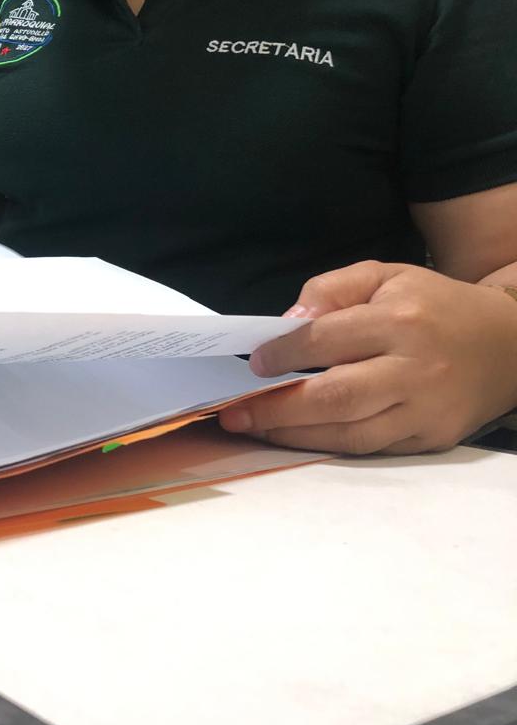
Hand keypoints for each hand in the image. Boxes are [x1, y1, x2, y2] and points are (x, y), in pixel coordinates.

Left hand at [218, 260, 516, 454]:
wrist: (507, 345)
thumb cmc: (433, 305)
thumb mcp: (385, 275)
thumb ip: (332, 289)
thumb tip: (289, 323)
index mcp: (400, 320)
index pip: (327, 339)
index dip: (283, 353)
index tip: (252, 363)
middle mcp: (414, 368)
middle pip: (336, 396)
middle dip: (278, 408)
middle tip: (235, 413)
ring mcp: (425, 410)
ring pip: (350, 433)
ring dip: (295, 435)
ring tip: (255, 429)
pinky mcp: (431, 439)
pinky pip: (370, 449)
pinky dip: (327, 446)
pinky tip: (296, 437)